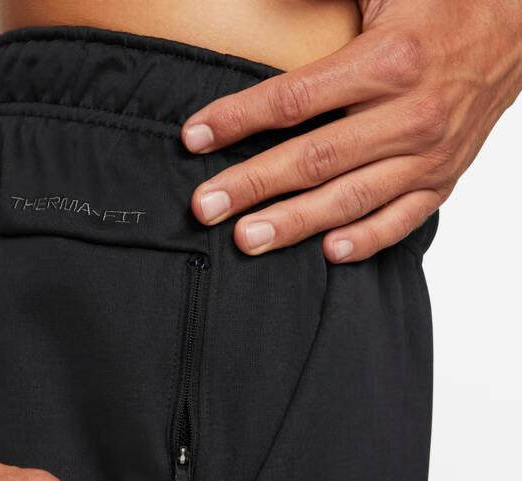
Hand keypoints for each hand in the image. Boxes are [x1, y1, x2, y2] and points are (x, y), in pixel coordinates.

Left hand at [182, 0, 521, 261]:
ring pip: (350, 198)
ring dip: (295, 223)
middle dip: (252, 185)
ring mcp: (429, 153)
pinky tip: (328, 254)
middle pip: (314, 158)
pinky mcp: (443, 178)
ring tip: (247, 240)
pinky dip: (368, 240)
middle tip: (205, 208)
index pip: (295, 99)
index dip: (238, 119)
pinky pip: (403, 219)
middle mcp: (409, 114)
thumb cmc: (440, 3)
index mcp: (388, 60)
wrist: (518, 24)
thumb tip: (261, 2)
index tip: (193, 138)